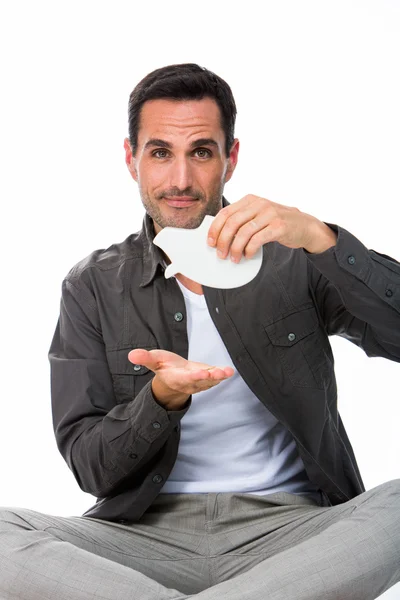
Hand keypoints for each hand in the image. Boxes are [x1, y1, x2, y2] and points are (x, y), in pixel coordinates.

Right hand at [128, 349, 234, 408]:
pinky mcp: (208, 378)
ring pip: (210, 381)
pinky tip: (229, 371)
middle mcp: (189, 382)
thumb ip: (144, 358)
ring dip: (218, 377)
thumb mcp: (153, 361)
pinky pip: (216, 378)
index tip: (200, 372)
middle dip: (208, 377)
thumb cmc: (165, 367)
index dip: (192, 376)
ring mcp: (200, 381)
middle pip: (199, 381)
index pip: (184, 378)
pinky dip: (223, 375)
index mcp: (176, 377)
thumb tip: (131, 355)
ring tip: (226, 372)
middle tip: (215, 373)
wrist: (175, 378)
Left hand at [207, 194, 336, 260]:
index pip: (225, 213)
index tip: (210, 242)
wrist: (305, 226)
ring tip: (233, 258)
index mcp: (250, 200)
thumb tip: (219, 235)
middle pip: (232, 223)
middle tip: (220, 254)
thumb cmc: (278, 223)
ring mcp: (270, 214)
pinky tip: (248, 255)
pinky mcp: (279, 226)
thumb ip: (242, 220)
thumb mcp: (258, 215)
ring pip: (243, 233)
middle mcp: (259, 204)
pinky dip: (249, 250)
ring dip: (235, 248)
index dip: (214, 229)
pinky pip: (257, 240)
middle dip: (223, 241)